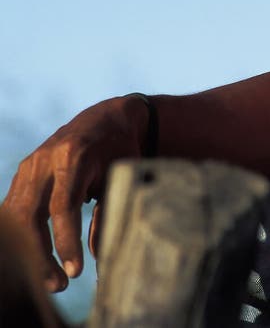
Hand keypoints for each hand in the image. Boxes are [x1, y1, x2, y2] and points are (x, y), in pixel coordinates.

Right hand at [1, 95, 147, 292]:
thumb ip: (107, 212)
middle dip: (41, 256)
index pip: (63, 206)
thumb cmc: (117, 148)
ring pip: (17, 217)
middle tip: (60, 285)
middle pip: (30, 215)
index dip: (66, 242)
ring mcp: (30, 165)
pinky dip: (22, 237)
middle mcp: (45, 159)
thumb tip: (95, 256)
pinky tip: (35, 259)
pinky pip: (14, 210)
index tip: (75, 272)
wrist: (103, 119)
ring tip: (52, 280)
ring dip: (31, 252)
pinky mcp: (23, 173)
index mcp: (74, 156)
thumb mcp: (120, 175)